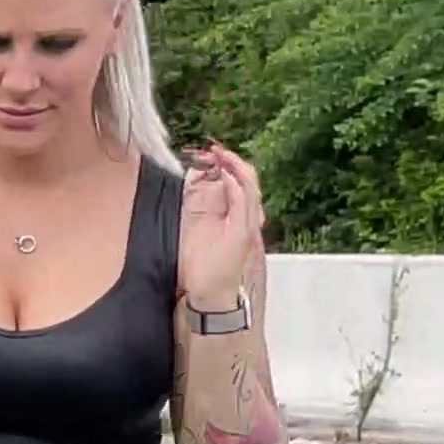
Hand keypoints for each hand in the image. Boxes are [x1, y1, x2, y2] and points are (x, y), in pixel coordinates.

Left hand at [178, 141, 264, 308]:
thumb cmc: (204, 268)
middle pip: (248, 181)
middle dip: (233, 162)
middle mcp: (246, 219)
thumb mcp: (198, 234)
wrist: (212, 294)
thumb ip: (200, 213)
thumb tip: (192, 193)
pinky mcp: (244, 234)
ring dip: (236, 168)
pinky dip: (238, 188)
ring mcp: (247, 226)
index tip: (212, 153)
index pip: (238, 183)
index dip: (227, 166)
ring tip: (222, 156)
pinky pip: (246, 205)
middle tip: (216, 149)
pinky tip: (228, 176)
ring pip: (250, 188)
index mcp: (236, 217)